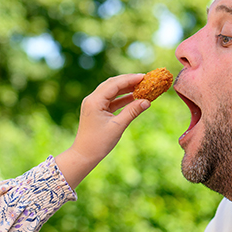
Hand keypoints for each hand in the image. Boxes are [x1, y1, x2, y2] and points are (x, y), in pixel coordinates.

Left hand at [56, 72, 151, 188]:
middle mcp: (92, 99)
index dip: (130, 79)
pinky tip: (134, 97)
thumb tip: (147, 101)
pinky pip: (111, 100)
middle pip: (112, 84)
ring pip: (112, 91)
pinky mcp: (96, 110)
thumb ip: (132, 111)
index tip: (144, 77)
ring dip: (126, 89)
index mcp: (94, 101)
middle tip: (145, 80)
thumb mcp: (118, 126)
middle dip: (128, 81)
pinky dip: (122, 99)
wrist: (84, 155)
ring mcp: (93, 104)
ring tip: (142, 87)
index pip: (114, 84)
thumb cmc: (99, 143)